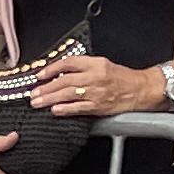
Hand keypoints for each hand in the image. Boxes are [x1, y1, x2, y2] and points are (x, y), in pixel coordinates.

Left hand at [27, 54, 143, 117]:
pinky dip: (65, 109)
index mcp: (96, 64)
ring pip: (68, 94)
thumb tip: (58, 73)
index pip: (68, 63)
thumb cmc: (121, 78)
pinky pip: (79, 108)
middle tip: (33, 93)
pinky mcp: (99, 106)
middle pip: (65, 80)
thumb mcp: (102, 65)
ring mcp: (96, 92)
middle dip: (46, 87)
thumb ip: (82, 67)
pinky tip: (55, 110)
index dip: (51, 69)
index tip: (39, 75)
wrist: (140, 89)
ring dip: (50, 99)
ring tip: (37, 102)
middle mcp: (95, 77)